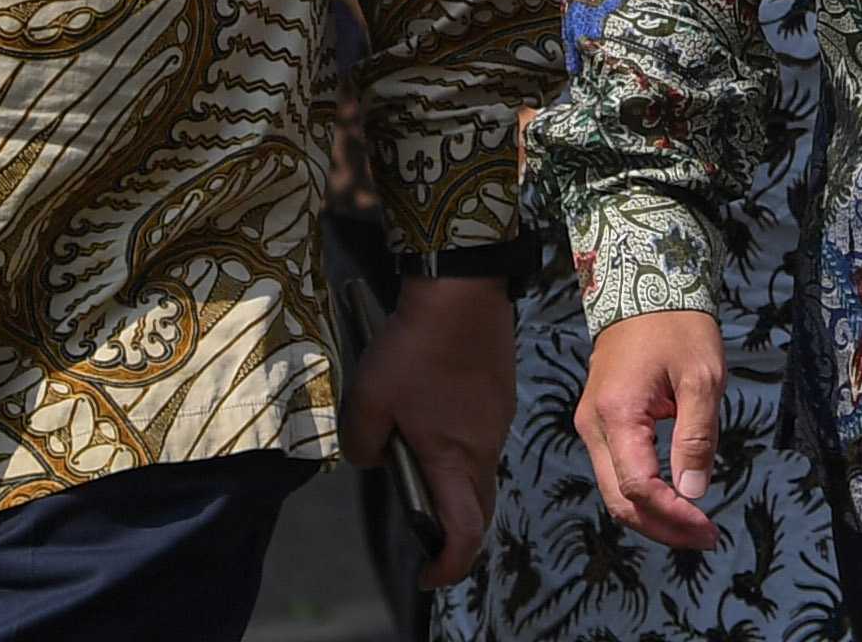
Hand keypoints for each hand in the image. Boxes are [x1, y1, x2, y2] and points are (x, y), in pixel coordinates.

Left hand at [343, 276, 514, 587]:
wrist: (462, 288)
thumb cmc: (415, 347)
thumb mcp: (367, 399)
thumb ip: (361, 443)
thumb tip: (370, 460)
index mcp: (455, 458)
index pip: (465, 532)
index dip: (448, 564)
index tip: (427, 574)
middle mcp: (485, 447)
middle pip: (478, 508)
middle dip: (452, 529)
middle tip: (422, 530)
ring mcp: (498, 420)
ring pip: (478, 469)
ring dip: (451, 478)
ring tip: (413, 450)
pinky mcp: (500, 395)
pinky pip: (480, 435)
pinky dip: (457, 442)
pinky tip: (429, 409)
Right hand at [574, 308, 724, 550]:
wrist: (645, 285)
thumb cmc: (677, 325)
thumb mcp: (701, 378)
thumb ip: (697, 437)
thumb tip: (694, 491)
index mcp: (616, 413)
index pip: (639, 487)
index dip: (674, 515)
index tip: (708, 526)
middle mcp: (593, 424)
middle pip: (619, 500)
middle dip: (662, 527)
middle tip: (706, 536)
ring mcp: (591, 423)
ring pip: (615, 490)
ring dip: (653, 514)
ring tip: (696, 524)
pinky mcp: (599, 421)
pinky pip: (617, 470)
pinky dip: (644, 493)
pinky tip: (676, 498)